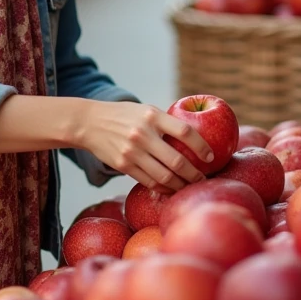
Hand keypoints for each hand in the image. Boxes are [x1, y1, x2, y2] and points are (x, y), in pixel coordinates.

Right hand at [76, 101, 212, 192]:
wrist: (90, 123)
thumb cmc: (124, 115)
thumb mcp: (145, 110)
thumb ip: (166, 122)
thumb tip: (195, 137)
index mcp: (152, 116)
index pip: (185, 132)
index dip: (201, 146)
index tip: (211, 157)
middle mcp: (143, 134)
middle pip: (177, 160)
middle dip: (195, 174)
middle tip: (203, 180)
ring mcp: (132, 151)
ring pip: (165, 176)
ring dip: (181, 185)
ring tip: (189, 188)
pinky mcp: (124, 166)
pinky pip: (149, 181)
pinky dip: (164, 188)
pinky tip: (171, 189)